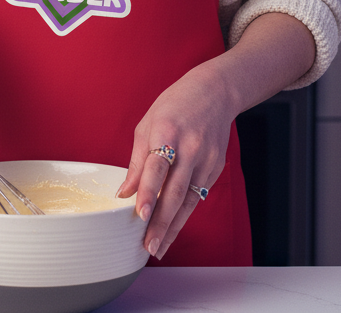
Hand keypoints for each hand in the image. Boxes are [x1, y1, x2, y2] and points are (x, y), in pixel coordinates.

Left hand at [116, 63, 235, 260]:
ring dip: (173, 226)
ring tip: (159, 246)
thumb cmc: (174, 106)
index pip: (157, 167)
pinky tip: (173, 228)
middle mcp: (190, 147)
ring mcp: (206, 159)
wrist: (214, 93)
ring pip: (189, 200)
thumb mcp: (148, 125)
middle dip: (161, 222)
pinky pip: (197, 196)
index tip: (140, 214)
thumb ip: (138, 161)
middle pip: (175, 190)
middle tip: (149, 246)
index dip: (149, 191)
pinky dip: (184, 214)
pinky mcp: (215, 168)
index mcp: (168, 131)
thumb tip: (125, 192)